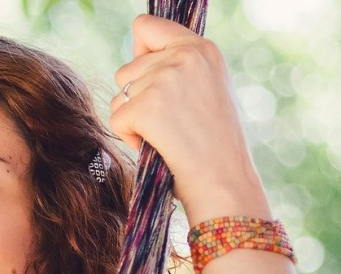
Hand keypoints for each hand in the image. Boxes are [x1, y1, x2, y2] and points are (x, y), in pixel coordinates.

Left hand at [109, 15, 271, 221]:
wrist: (224, 181)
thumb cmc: (215, 144)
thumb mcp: (207, 89)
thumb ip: (179, 68)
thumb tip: (137, 57)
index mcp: (203, 48)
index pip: (147, 26)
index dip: (139, 53)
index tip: (150, 78)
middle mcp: (185, 56)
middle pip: (127, 69)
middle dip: (137, 98)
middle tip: (171, 123)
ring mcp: (165, 79)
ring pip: (119, 94)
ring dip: (133, 118)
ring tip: (166, 135)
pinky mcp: (146, 105)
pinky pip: (116, 119)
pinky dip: (129, 138)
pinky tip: (157, 146)